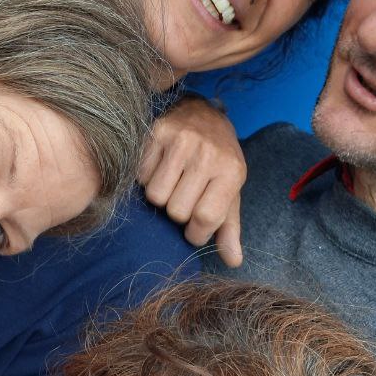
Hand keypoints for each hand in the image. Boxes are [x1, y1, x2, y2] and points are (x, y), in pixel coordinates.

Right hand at [138, 96, 245, 263]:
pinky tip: (160, 168)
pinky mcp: (157, 133)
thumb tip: (233, 261)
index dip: (196, 232)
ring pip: (156, 196)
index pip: (206, 218)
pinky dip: (147, 178)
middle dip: (178, 212)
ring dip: (161, 196)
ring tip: (172, 183)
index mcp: (231, 171)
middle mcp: (207, 154)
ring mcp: (181, 141)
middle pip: (177, 211)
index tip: (195, 228)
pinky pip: (141, 176)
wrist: (203, 115)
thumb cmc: (218, 161)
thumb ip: (229, 228)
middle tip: (185, 196)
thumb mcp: (230, 192)